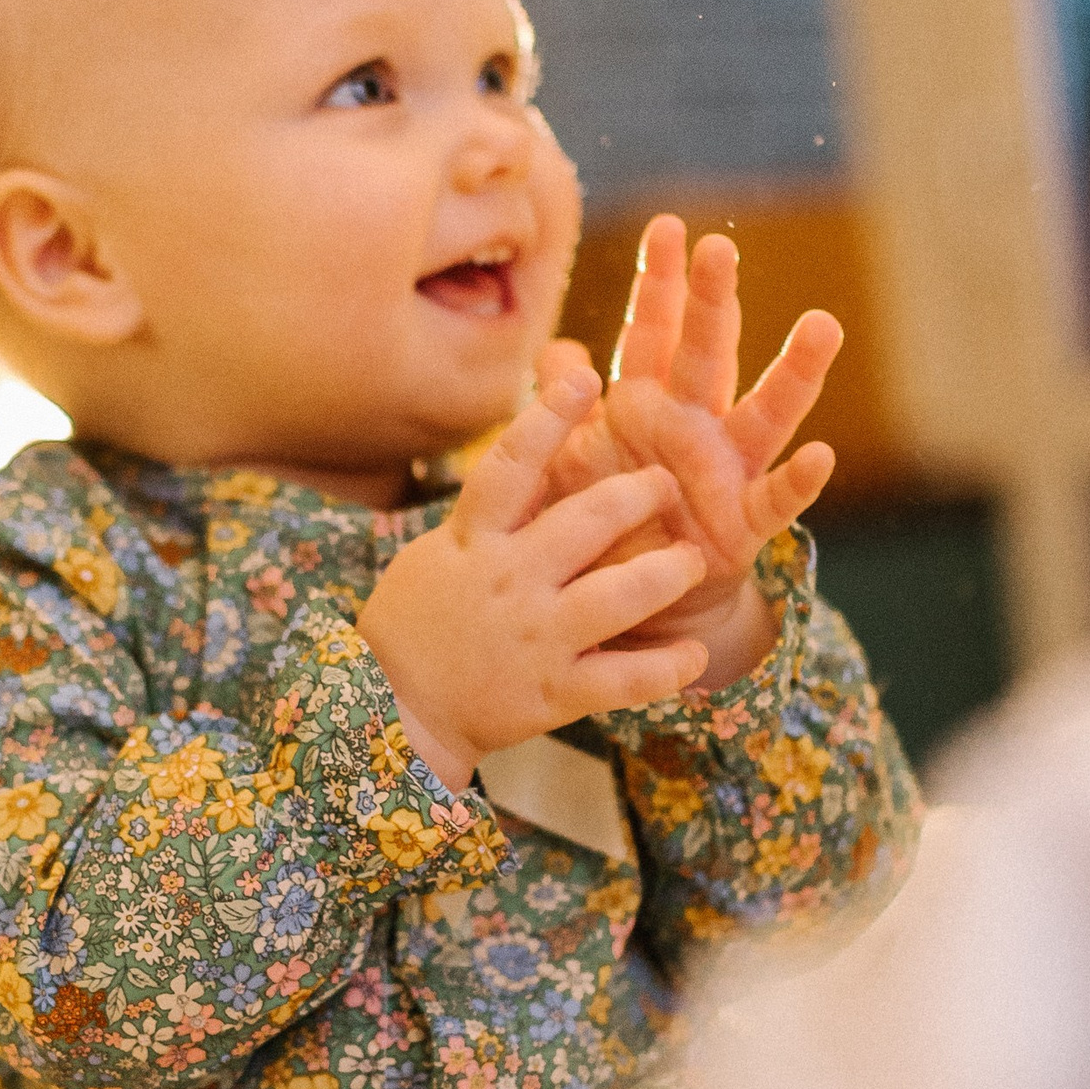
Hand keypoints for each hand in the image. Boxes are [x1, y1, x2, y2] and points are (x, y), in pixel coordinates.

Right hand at [358, 366, 710, 791]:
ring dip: (666, 573)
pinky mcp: (553, 693)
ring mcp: (535, 638)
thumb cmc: (417, 621)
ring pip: (617, 597)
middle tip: (669, 483)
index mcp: (476, 540)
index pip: (512, 464)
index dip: (550, 417)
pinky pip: (623, 680)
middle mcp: (509, 581)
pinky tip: (695, 656)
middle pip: (585, 522)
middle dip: (638, 495)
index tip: (589, 377)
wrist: (394, 711)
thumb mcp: (440, 553)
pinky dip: (667, 668)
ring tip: (693, 562)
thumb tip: (531, 443)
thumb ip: (491, 509)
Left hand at [541, 218, 840, 684]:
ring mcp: (727, 468)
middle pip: (708, 353)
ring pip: (765, 411)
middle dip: (713, 302)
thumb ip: (561, 406)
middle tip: (720, 249)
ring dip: (793, 371)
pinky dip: (799, 480)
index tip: (667, 226)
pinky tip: (821, 456)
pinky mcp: (745, 524)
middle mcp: (695, 422)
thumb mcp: (568, 459)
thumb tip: (555, 349)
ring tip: (821, 328)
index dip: (659, 282)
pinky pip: (776, 499)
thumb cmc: (601, 518)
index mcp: (647, 401)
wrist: (628, 597)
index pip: (653, 331)